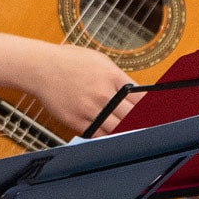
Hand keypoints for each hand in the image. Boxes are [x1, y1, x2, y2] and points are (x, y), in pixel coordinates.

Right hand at [19, 41, 139, 135]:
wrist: (39, 67)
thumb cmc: (68, 61)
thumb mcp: (99, 61)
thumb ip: (117, 77)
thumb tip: (134, 92)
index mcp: (112, 76)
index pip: (141, 98)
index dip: (151, 109)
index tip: (159, 115)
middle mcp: (103, 94)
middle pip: (132, 116)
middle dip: (142, 123)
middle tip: (151, 130)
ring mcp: (90, 109)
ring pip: (117, 129)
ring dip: (127, 133)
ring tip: (134, 136)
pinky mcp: (76, 120)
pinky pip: (97, 135)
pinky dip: (107, 137)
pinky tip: (113, 138)